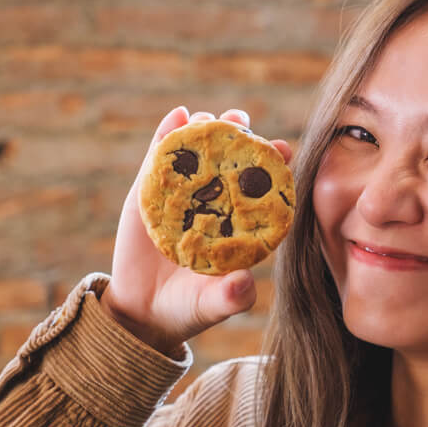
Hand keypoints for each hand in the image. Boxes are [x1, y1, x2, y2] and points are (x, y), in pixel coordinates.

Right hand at [101, 107, 292, 353]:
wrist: (142, 311)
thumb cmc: (188, 309)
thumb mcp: (212, 307)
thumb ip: (231, 298)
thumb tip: (244, 284)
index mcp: (238, 225)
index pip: (260, 189)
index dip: (273, 167)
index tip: (284, 147)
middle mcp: (214, 204)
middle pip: (230, 162)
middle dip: (239, 137)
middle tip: (242, 121)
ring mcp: (182, 194)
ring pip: (196, 153)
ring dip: (205, 129)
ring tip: (211, 118)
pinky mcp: (150, 191)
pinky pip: (159, 157)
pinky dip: (167, 134)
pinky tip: (177, 115)